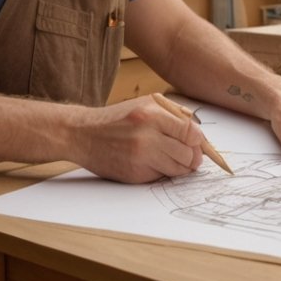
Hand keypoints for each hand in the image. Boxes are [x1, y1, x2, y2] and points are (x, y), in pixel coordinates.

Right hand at [72, 96, 208, 182]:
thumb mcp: (146, 104)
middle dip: (193, 157)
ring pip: (177, 169)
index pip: (190, 133)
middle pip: (188, 154)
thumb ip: (174, 115)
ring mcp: (140, 159)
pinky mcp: (134, 175)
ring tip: (174, 159)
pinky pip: (160, 176)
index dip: (198, 141)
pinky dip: (162, 171)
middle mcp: (146, 138)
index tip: (197, 143)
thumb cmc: (117, 118)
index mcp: (152, 116)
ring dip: (181, 167)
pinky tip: (153, 162)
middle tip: (191, 156)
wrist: (82, 134)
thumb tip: (198, 134)